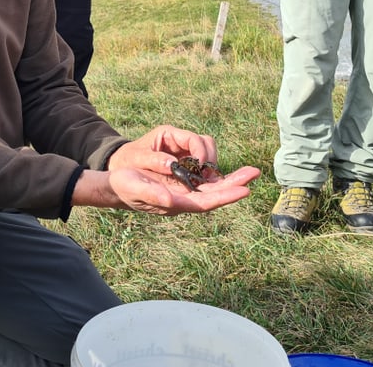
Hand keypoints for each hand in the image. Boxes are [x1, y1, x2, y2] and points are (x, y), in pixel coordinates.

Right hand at [74, 125, 260, 214]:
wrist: (117, 186)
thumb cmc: (125, 187)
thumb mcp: (135, 188)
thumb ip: (152, 195)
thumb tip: (172, 201)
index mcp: (176, 203)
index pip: (206, 202)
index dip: (226, 196)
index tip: (244, 189)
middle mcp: (185, 200)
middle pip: (215, 194)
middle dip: (235, 185)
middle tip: (255, 173)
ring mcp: (184, 193)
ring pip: (213, 187)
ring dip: (231, 180)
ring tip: (249, 171)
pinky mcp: (182, 184)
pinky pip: (205, 181)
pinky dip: (218, 176)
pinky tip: (228, 169)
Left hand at [107, 124, 217, 173]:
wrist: (122, 168)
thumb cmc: (126, 160)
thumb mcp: (136, 159)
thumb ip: (153, 160)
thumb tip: (172, 165)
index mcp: (168, 134)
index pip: (194, 139)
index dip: (201, 153)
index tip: (201, 169)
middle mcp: (179, 140)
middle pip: (206, 143)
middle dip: (209, 160)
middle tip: (206, 178)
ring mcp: (184, 152)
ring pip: (208, 155)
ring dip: (209, 168)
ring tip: (205, 183)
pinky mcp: (185, 164)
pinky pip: (202, 167)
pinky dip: (205, 175)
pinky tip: (202, 186)